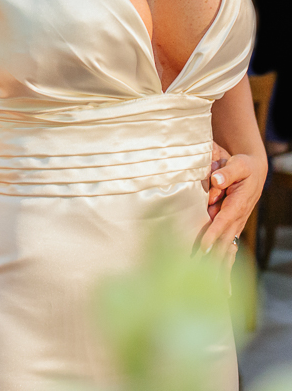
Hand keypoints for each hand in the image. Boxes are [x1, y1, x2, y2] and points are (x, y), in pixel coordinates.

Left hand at [200, 152, 267, 276]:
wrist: (254, 172)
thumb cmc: (243, 166)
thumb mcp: (238, 164)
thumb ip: (227, 171)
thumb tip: (217, 179)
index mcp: (237, 205)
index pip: (222, 223)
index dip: (212, 236)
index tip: (204, 249)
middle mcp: (237, 219)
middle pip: (226, 243)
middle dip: (216, 261)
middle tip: (205, 279)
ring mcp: (236, 226)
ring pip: (228, 251)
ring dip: (222, 270)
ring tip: (220, 292)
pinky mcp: (233, 228)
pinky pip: (228, 249)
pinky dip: (225, 265)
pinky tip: (223, 284)